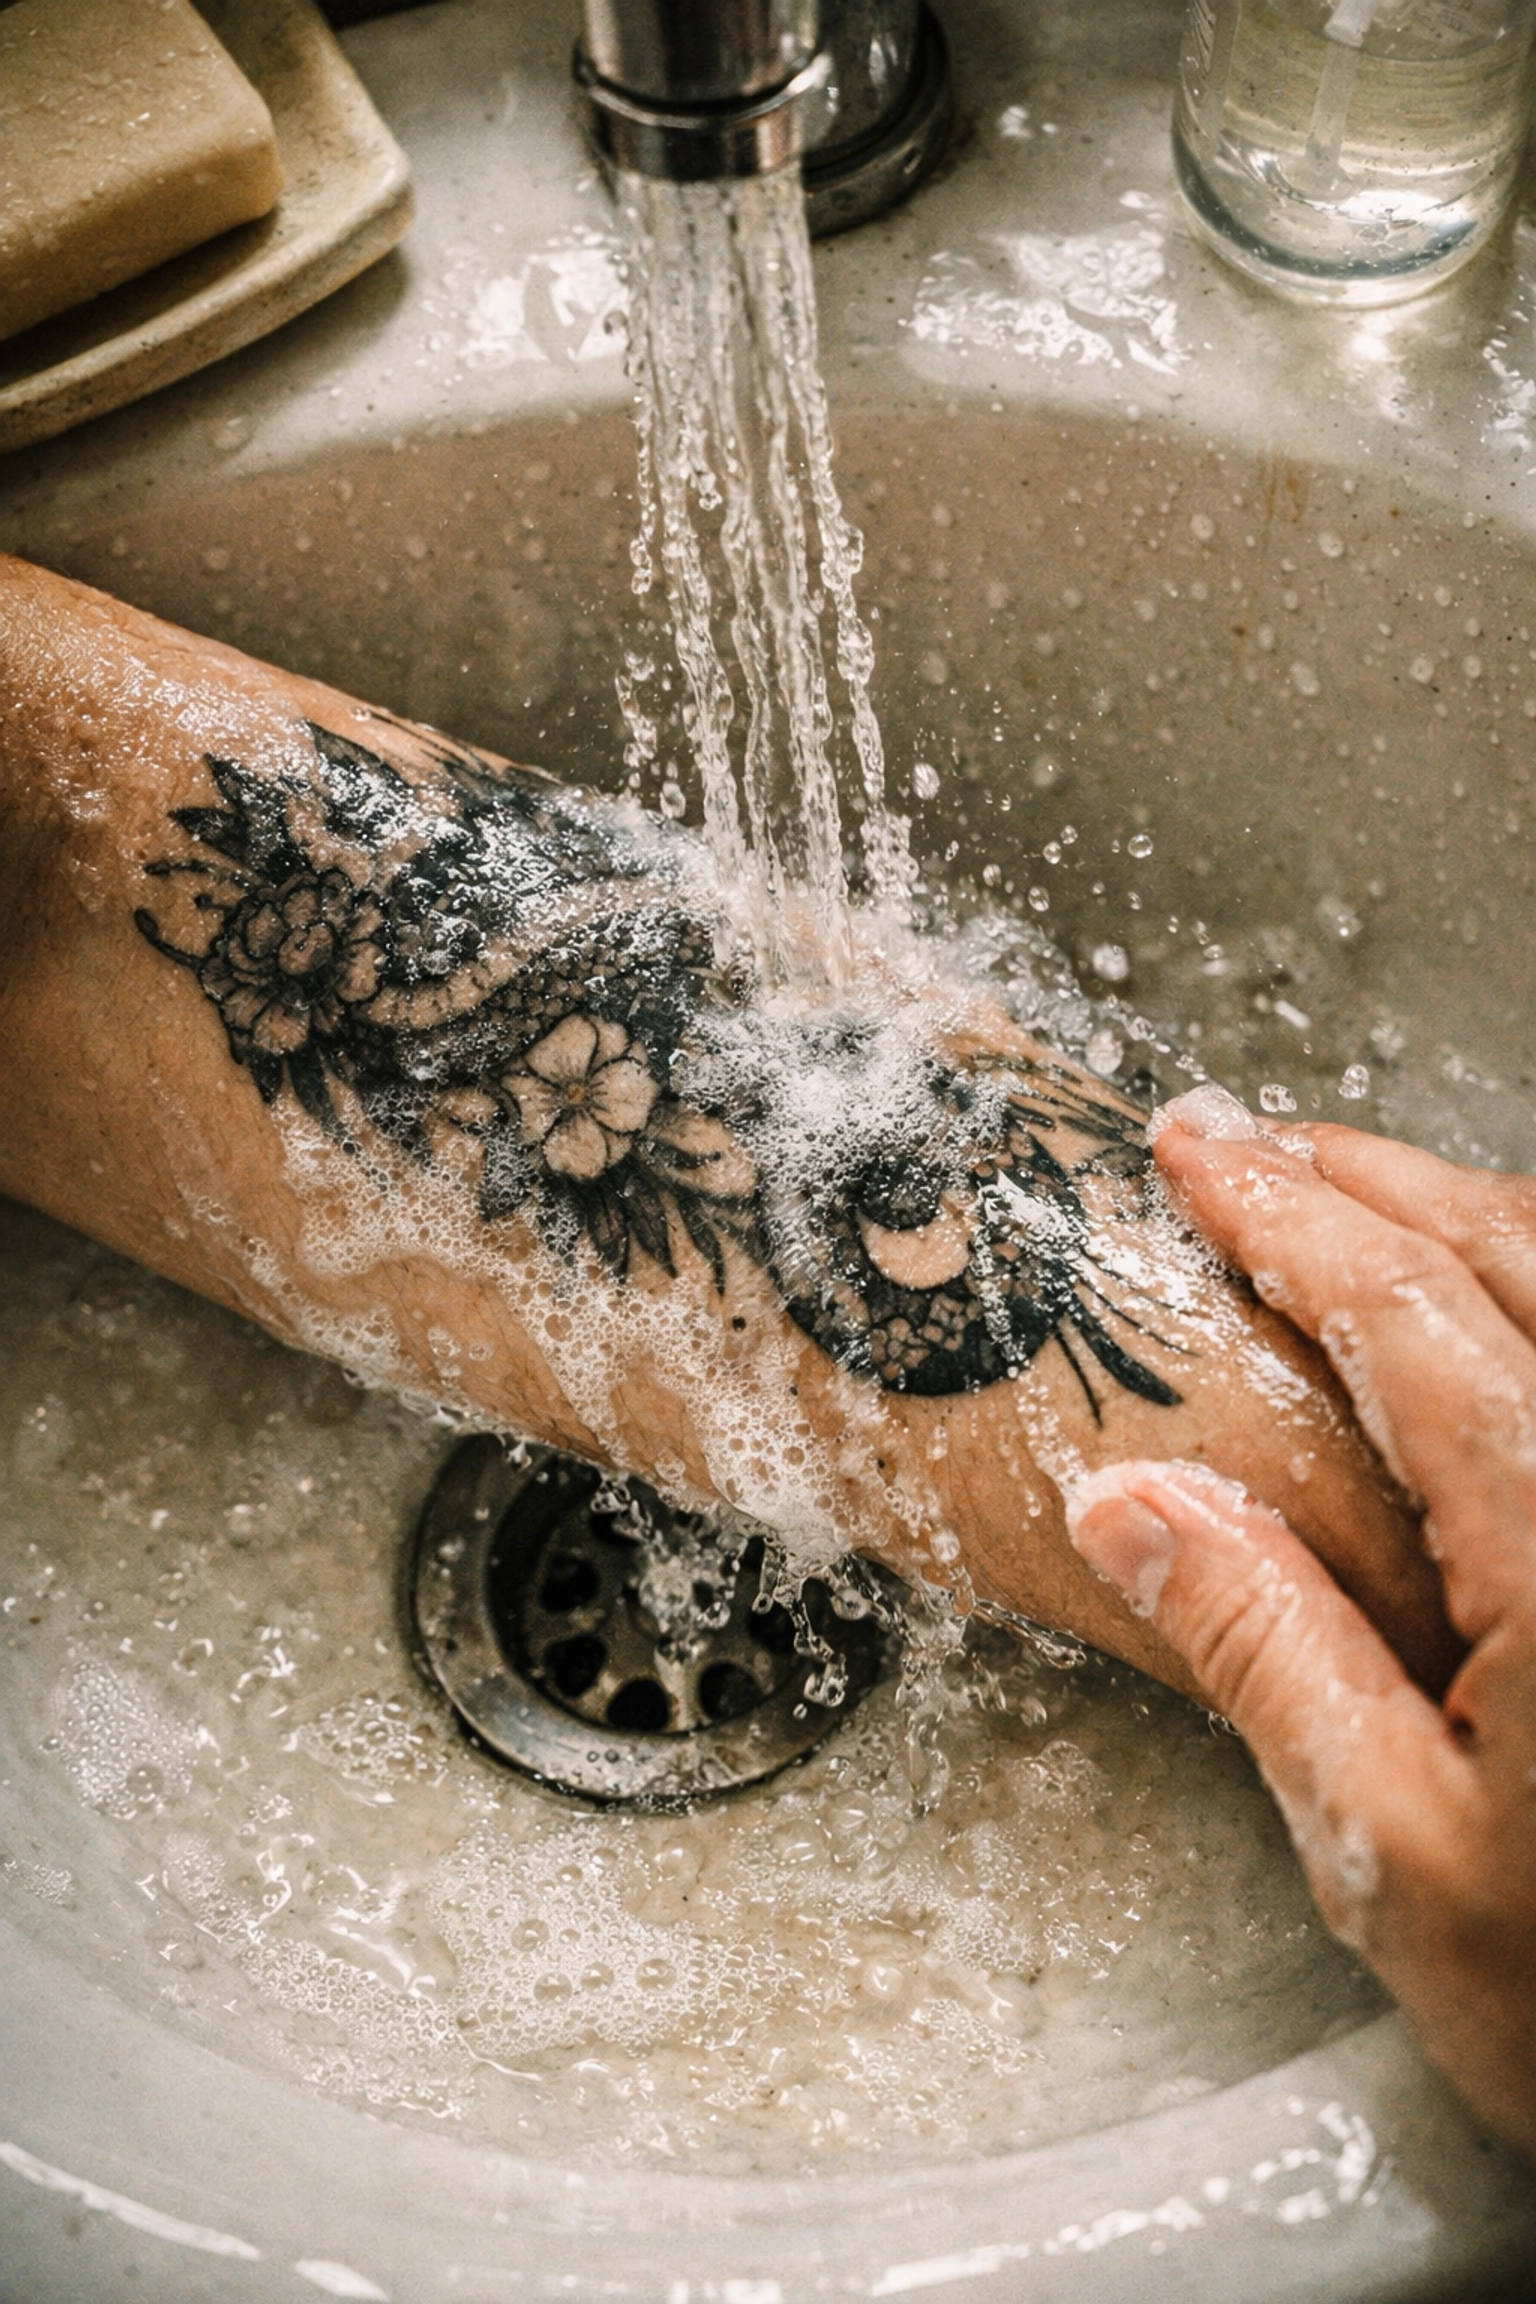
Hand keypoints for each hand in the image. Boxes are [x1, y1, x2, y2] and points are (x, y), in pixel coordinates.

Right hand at [1067, 1085, 1535, 2163]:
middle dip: (1367, 1178)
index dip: (1285, 1215)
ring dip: (1464, 1215)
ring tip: (1349, 1200)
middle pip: (1513, 1254)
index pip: (1403, 1316)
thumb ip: (1266, 1654)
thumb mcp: (1396, 1858)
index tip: (1194, 1152)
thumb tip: (1129, 1502)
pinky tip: (1493, 1318)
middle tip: (1250, 1143)